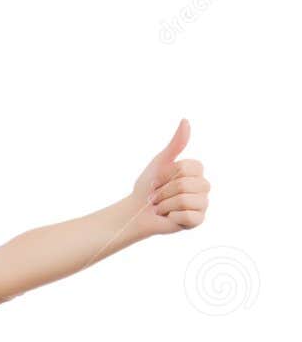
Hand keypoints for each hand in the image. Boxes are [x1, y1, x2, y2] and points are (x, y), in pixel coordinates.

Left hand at [128, 119, 209, 238]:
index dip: (166, 175)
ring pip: (185, 200)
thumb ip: (175, 144)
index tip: (157, 181)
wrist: (138, 212)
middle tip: (157, 197)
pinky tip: (170, 218)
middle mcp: (203, 186)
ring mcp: (202, 204)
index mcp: (197, 171)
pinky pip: (188, 216)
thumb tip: (185, 121)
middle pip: (185, 184)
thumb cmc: (149, 187)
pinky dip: (172, 217)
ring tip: (162, 208)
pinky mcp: (198, 220)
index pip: (186, 168)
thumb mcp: (161, 162)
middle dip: (164, 191)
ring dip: (165, 205)